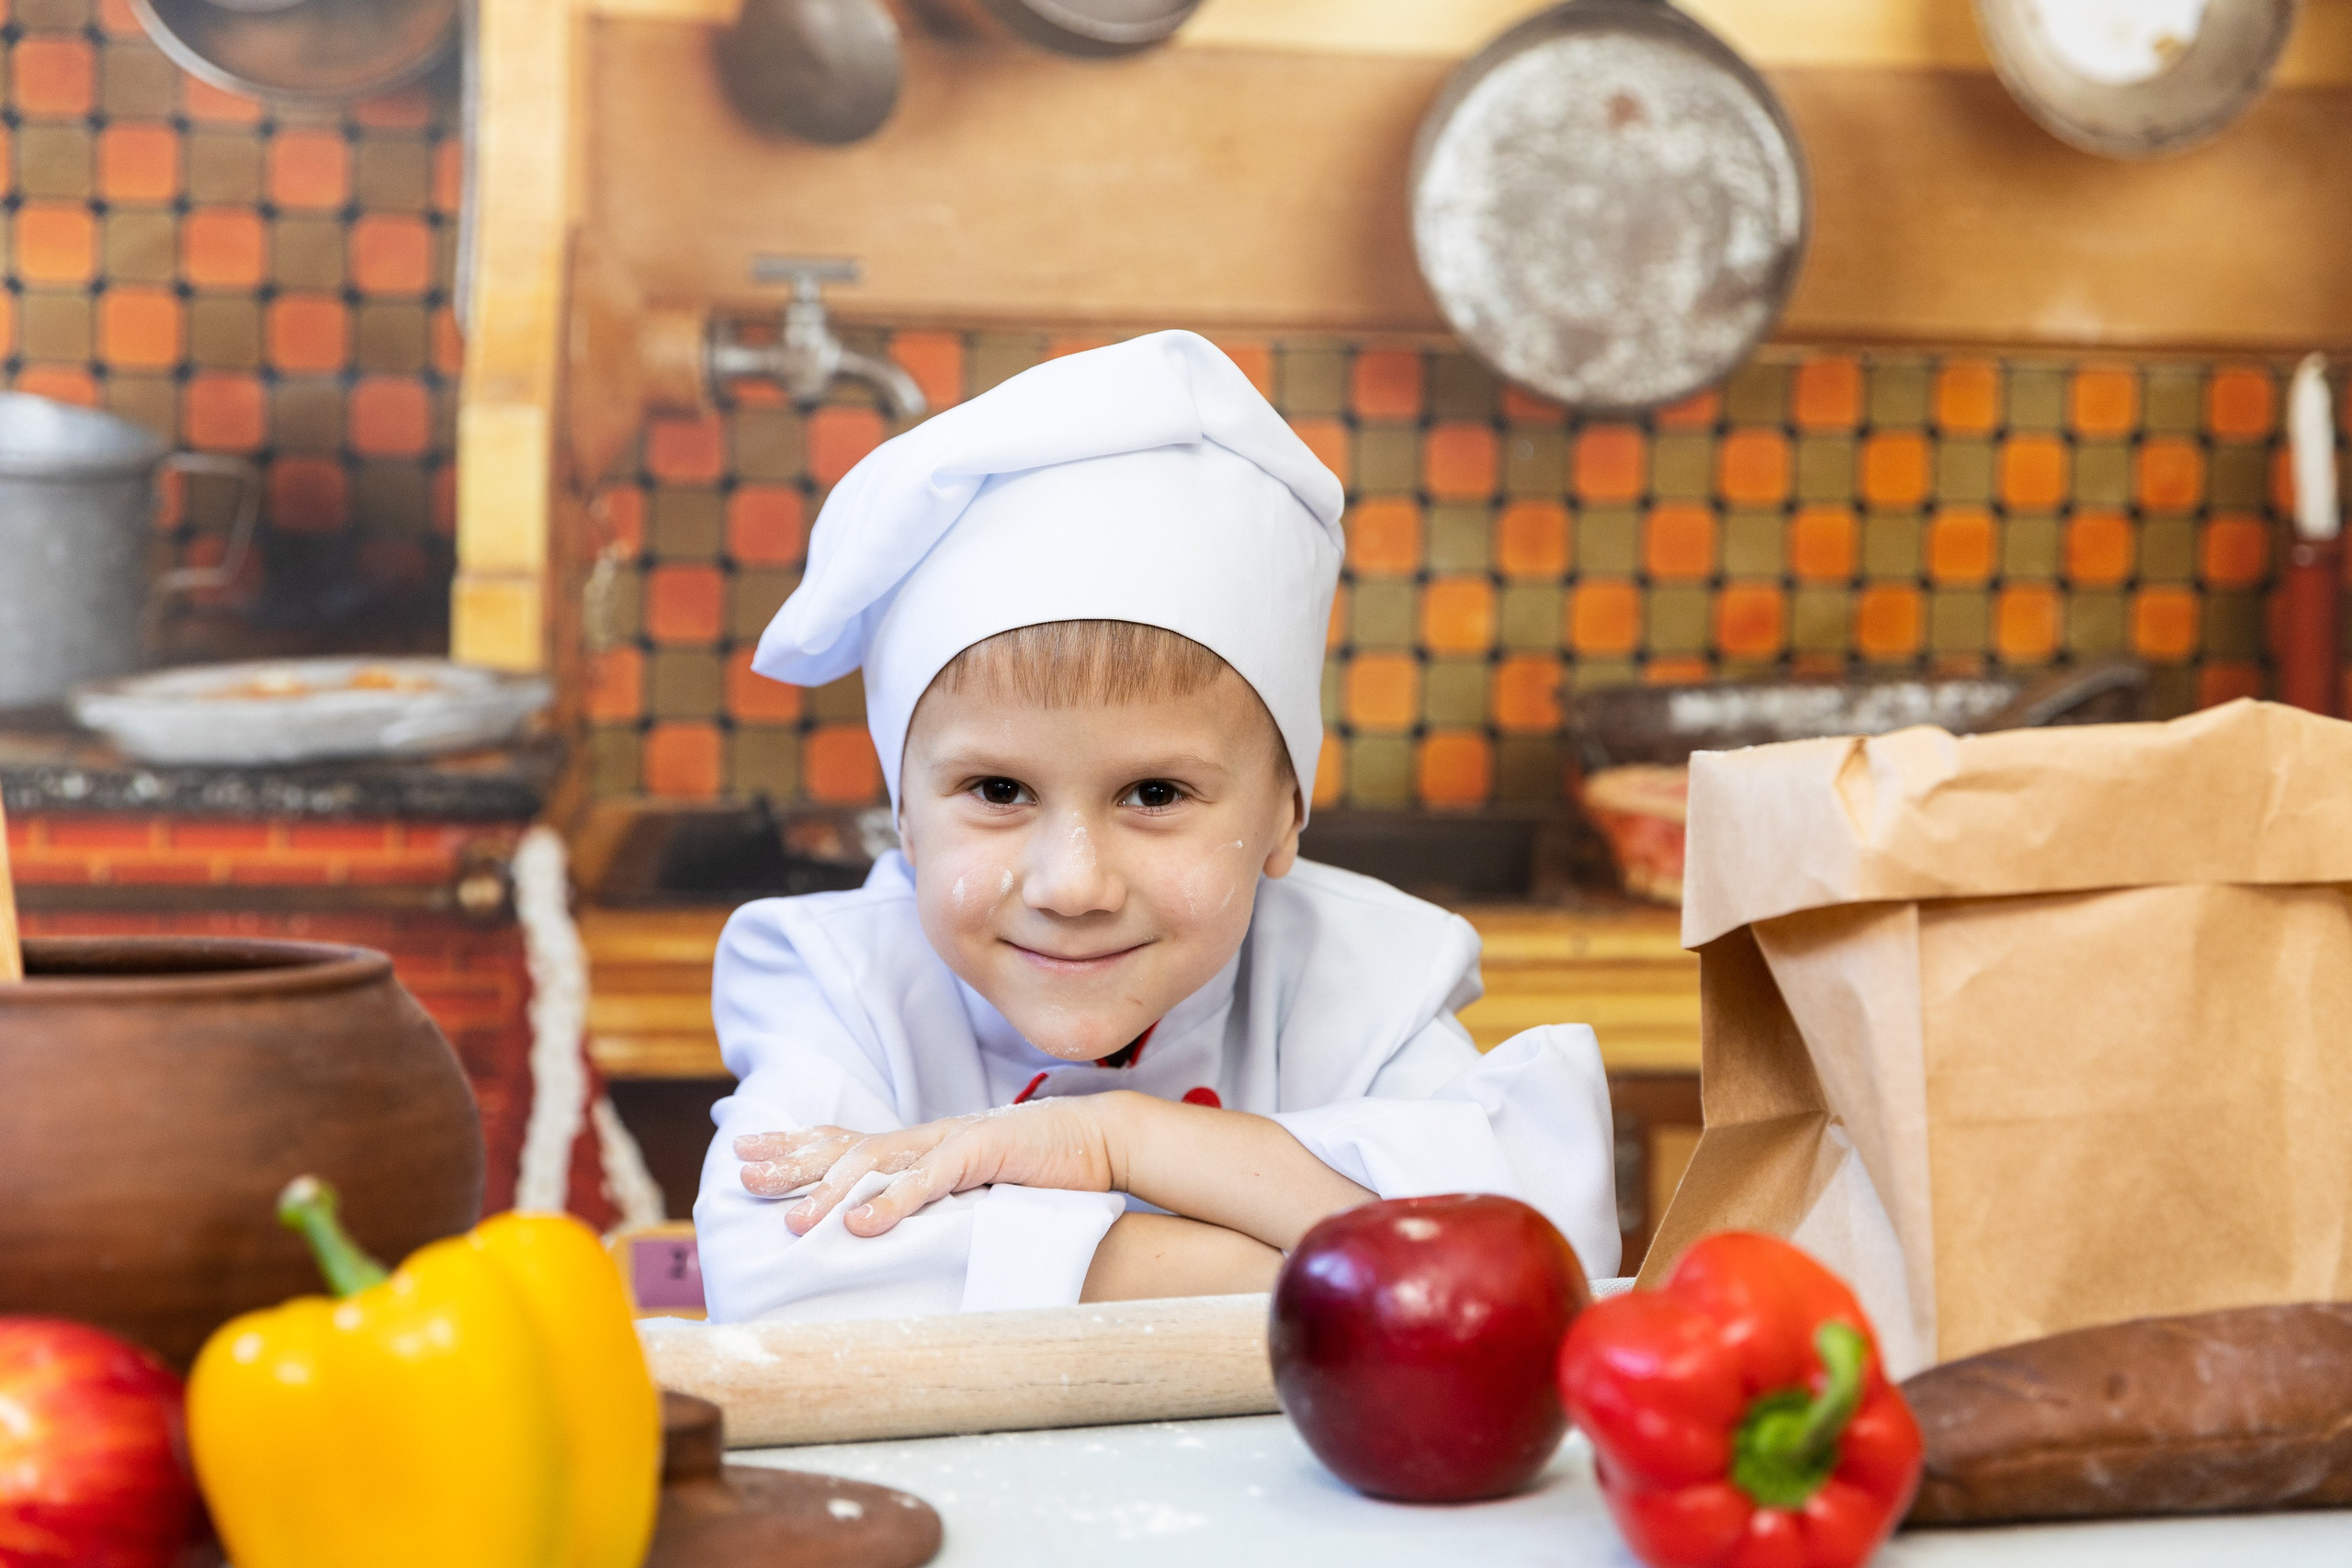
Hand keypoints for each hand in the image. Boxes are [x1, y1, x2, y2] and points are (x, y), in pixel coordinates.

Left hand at [733, 1096, 1120, 1238]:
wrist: (1099, 1138)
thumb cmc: (1039, 1167)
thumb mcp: (973, 1185)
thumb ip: (933, 1198)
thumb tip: (885, 1227)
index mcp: (921, 1144)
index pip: (845, 1142)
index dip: (795, 1146)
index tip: (745, 1153)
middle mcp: (927, 1137)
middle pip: (845, 1148)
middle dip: (791, 1161)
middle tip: (742, 1175)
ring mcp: (953, 1141)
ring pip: (878, 1164)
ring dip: (832, 1194)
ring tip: (795, 1223)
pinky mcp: (985, 1152)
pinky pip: (932, 1180)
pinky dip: (896, 1202)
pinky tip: (864, 1226)